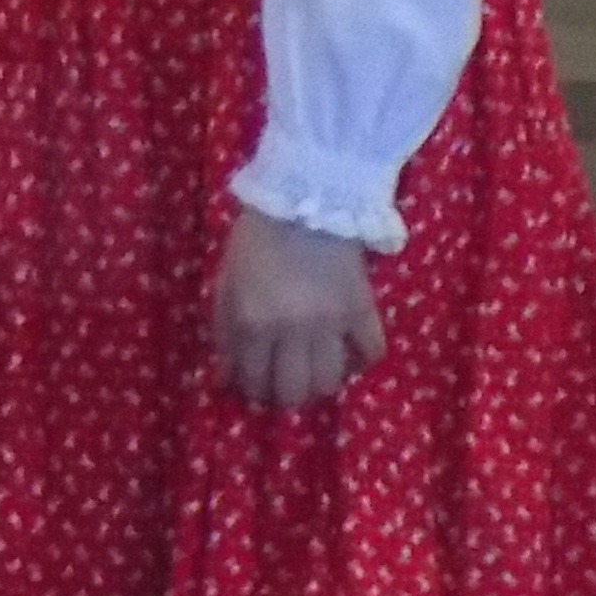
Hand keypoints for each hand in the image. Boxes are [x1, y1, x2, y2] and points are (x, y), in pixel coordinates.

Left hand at [215, 206, 384, 409]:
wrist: (307, 199)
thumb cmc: (257, 238)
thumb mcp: (226, 281)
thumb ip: (224, 330)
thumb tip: (226, 377)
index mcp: (251, 321)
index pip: (252, 380)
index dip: (250, 391)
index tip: (252, 388)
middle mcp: (291, 330)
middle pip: (293, 391)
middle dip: (283, 396)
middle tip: (282, 386)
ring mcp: (331, 323)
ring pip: (330, 381)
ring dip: (319, 385)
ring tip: (313, 373)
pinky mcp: (363, 310)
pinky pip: (371, 351)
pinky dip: (360, 361)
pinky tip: (348, 355)